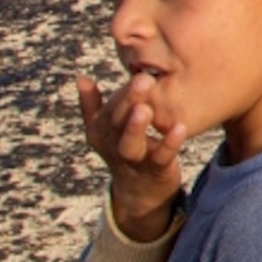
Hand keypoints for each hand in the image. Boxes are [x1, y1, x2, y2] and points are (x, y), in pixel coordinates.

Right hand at [76, 75, 188, 241]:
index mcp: (101, 131)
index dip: (124, 91)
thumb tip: (81, 77)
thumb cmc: (125, 150)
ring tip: (145, 109)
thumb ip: (92, 105)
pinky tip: (181, 127)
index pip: (110, 108)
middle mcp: (113, 145)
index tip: (140, 68)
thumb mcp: (106, 130)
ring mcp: (133, 159)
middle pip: (116, 122)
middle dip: (128, 100)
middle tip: (144, 78)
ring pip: (129, 144)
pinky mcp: (155, 170)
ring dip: (135, 127)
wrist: (141, 192)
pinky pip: (161, 157)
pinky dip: (169, 144)